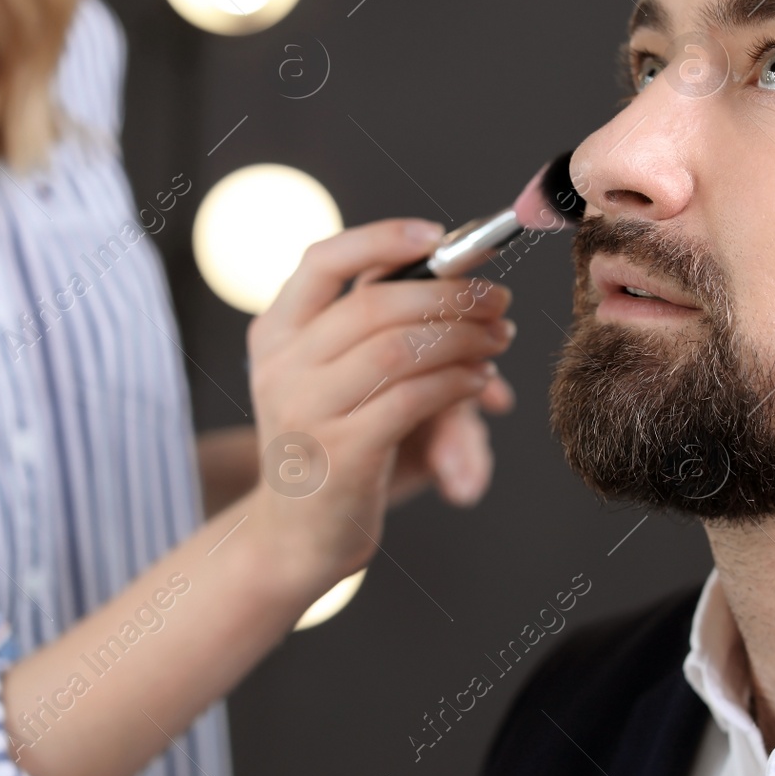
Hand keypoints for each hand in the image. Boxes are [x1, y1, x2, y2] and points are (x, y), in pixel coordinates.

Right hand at [242, 219, 515, 588]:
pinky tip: (480, 383)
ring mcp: (306, 410)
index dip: (384, 239)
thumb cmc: (334, 445)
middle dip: (451, 294)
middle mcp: (281, 365)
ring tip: (498, 340)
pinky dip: (459, 381)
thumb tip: (482, 298)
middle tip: (497, 299)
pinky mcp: (340, 453)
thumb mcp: (344, 381)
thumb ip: (392, 334)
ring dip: (464, 338)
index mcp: (276, 332)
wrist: (296, 539)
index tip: (440, 236)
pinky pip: (414, 399)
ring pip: (401, 349)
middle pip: (376, 303)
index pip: (322, 260)